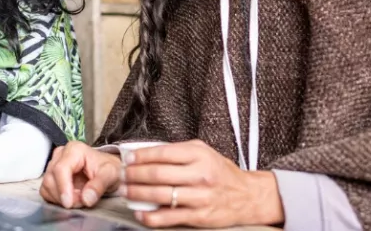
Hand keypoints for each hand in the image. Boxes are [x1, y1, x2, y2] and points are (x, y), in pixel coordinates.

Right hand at [40, 141, 122, 208]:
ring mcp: (53, 166)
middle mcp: (60, 155)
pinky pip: (46, 191)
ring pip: (46, 186)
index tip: (69, 203)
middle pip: (51, 178)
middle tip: (81, 201)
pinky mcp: (51, 177)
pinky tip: (71, 198)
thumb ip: (99, 185)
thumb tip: (86, 199)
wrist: (106, 171)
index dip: (63, 187)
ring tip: (79, 199)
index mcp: (74, 150)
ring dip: (61, 199)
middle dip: (65, 195)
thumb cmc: (108, 169)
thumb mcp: (110, 174)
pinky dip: (57, 199)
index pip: (61, 169)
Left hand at [120, 140, 283, 228]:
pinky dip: (151, 216)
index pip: (163, 153)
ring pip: (161, 195)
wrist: (248, 196)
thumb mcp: (203, 153)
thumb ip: (177, 151)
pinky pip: (170, 217)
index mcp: (199, 155)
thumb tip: (145, 153)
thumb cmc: (221, 172)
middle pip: (158, 174)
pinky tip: (140, 212)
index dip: (141, 156)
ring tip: (125, 191)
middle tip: (122, 176)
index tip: (127, 159)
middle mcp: (200, 175)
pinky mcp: (200, 216)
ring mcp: (200, 197)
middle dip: (134, 175)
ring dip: (138, 193)